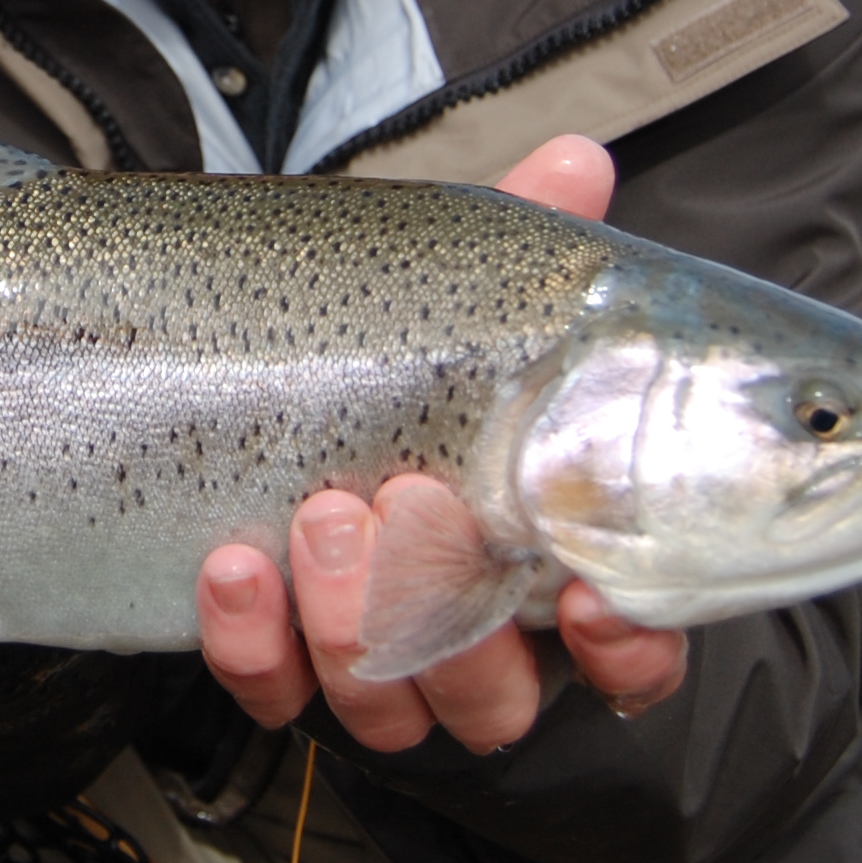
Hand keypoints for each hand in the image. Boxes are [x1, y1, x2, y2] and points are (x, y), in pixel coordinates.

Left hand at [194, 135, 689, 752]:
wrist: (258, 398)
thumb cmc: (407, 367)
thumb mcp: (463, 304)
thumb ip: (524, 250)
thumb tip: (577, 161)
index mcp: (551, 567)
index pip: (630, 649)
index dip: (624, 645)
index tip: (590, 601)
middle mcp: (473, 638)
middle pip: (490, 692)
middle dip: (446, 601)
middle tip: (406, 500)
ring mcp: (373, 660)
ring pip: (385, 701)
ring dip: (349, 615)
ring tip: (318, 514)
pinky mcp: (277, 664)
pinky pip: (271, 687)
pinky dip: (253, 640)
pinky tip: (231, 566)